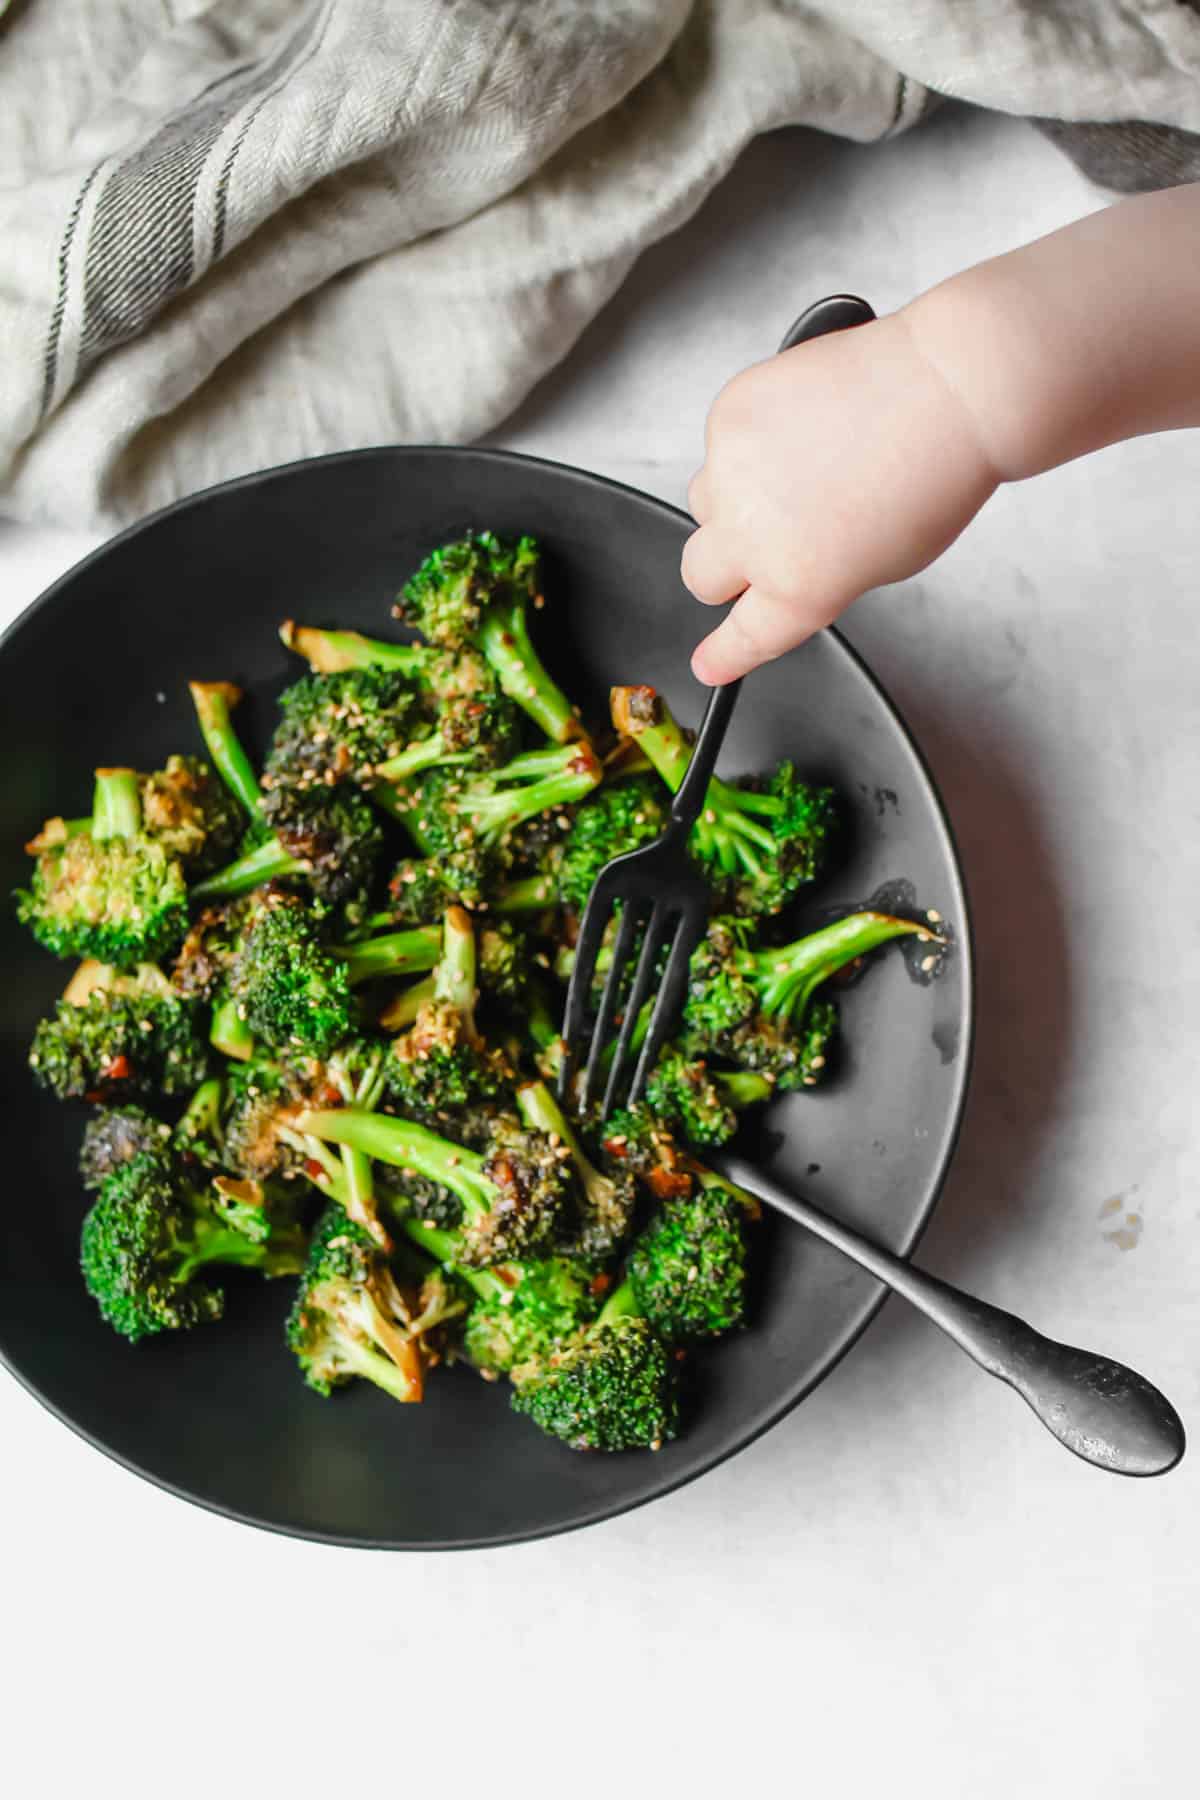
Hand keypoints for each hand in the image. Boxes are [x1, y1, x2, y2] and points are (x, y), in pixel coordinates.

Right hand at [684, 308, 1000, 683]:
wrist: (947, 385)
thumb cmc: (934, 472)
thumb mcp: (885, 563)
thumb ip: (819, 578)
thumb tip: (780, 570)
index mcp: (799, 587)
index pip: (742, 639)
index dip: (723, 655)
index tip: (709, 664)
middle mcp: (753, 536)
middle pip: (699, 574)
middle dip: (724, 568)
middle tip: (764, 539)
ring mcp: (731, 474)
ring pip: (704, 503)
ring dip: (733, 498)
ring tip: (797, 466)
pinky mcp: (727, 416)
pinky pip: (720, 443)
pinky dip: (748, 440)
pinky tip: (800, 425)